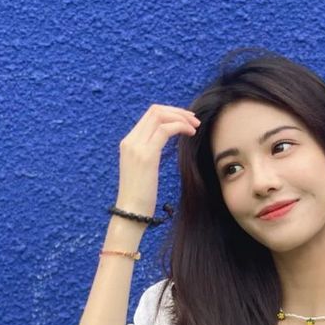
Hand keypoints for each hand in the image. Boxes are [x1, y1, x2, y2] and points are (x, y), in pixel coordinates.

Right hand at [115, 103, 200, 217]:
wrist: (130, 213)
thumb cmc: (140, 197)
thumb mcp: (143, 170)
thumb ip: (149, 153)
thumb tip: (161, 145)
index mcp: (129, 143)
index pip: (150, 115)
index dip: (170, 113)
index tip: (186, 121)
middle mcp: (130, 141)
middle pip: (155, 111)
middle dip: (178, 112)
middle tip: (195, 121)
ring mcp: (136, 146)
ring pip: (160, 116)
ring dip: (181, 118)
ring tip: (195, 127)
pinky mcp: (146, 155)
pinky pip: (165, 130)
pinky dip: (180, 127)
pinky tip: (191, 134)